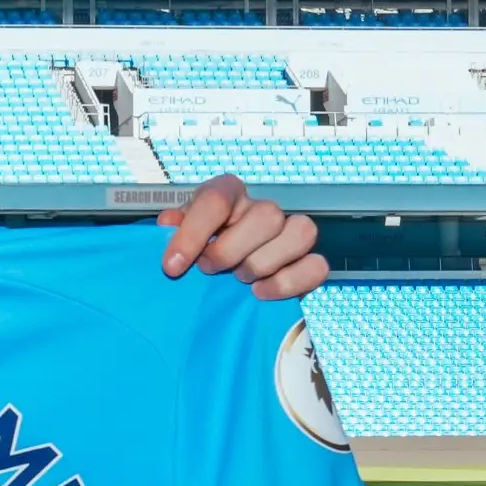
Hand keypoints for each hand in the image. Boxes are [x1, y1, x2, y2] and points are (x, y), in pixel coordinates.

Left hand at [157, 175, 327, 299]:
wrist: (214, 274)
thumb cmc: (195, 249)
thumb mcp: (176, 237)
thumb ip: (170, 230)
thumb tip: (168, 223)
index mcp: (228, 194)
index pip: (217, 199)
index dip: (193, 233)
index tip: (172, 266)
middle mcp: (262, 208)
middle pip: (268, 214)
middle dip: (232, 250)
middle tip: (209, 269)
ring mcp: (289, 234)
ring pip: (302, 232)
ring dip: (263, 263)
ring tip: (239, 279)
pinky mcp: (306, 263)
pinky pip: (317, 266)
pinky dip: (289, 283)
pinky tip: (260, 292)